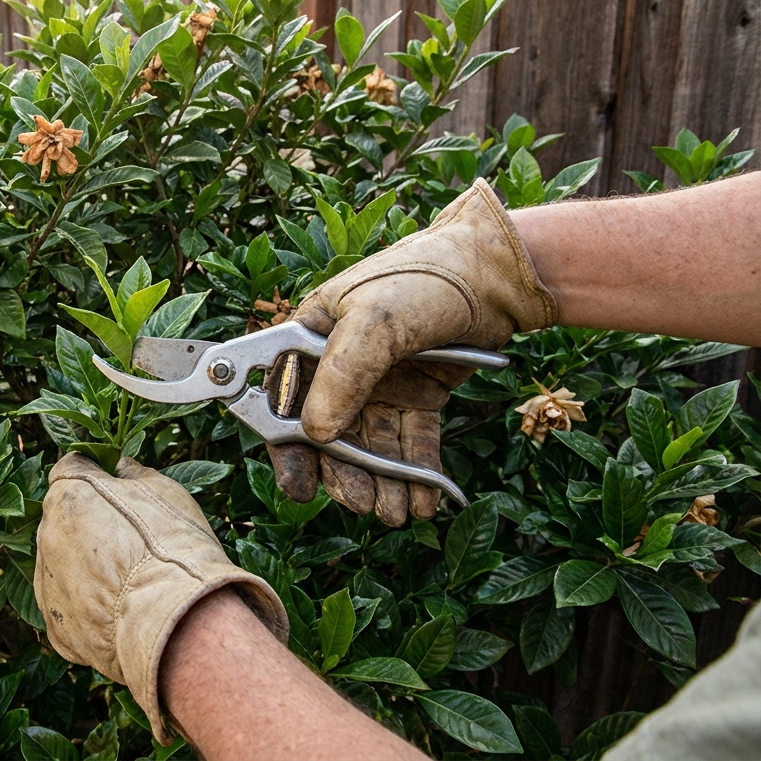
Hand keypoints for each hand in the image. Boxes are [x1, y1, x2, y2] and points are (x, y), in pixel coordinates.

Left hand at [35, 453, 287, 743]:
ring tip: (131, 584)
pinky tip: (122, 613)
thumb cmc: (174, 549)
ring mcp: (48, 586)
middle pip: (63, 522)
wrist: (179, 622)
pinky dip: (89, 612)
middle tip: (131, 543)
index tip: (115, 487)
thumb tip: (119, 465)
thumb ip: (132, 472)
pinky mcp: (57, 630)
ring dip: (86, 570)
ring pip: (62, 568)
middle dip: (89, 526)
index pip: (70, 470)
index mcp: (69, 495)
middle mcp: (46, 536)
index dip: (94, 476)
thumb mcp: (164, 491)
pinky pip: (70, 612)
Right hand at [268, 179, 556, 524]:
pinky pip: (411, 440)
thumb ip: (341, 375)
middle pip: (330, 431)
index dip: (288, 446)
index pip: (286, 399)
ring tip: (398, 513)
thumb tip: (314, 433)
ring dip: (382, 481)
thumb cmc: (425, 278)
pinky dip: (416, 471)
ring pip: (372, 443)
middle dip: (346, 474)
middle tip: (363, 506)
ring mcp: (382, 381)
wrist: (498, 273)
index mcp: (311, 335)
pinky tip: (423, 501)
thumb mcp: (375, 320)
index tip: (301, 488)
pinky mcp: (420, 393)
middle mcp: (340, 362)